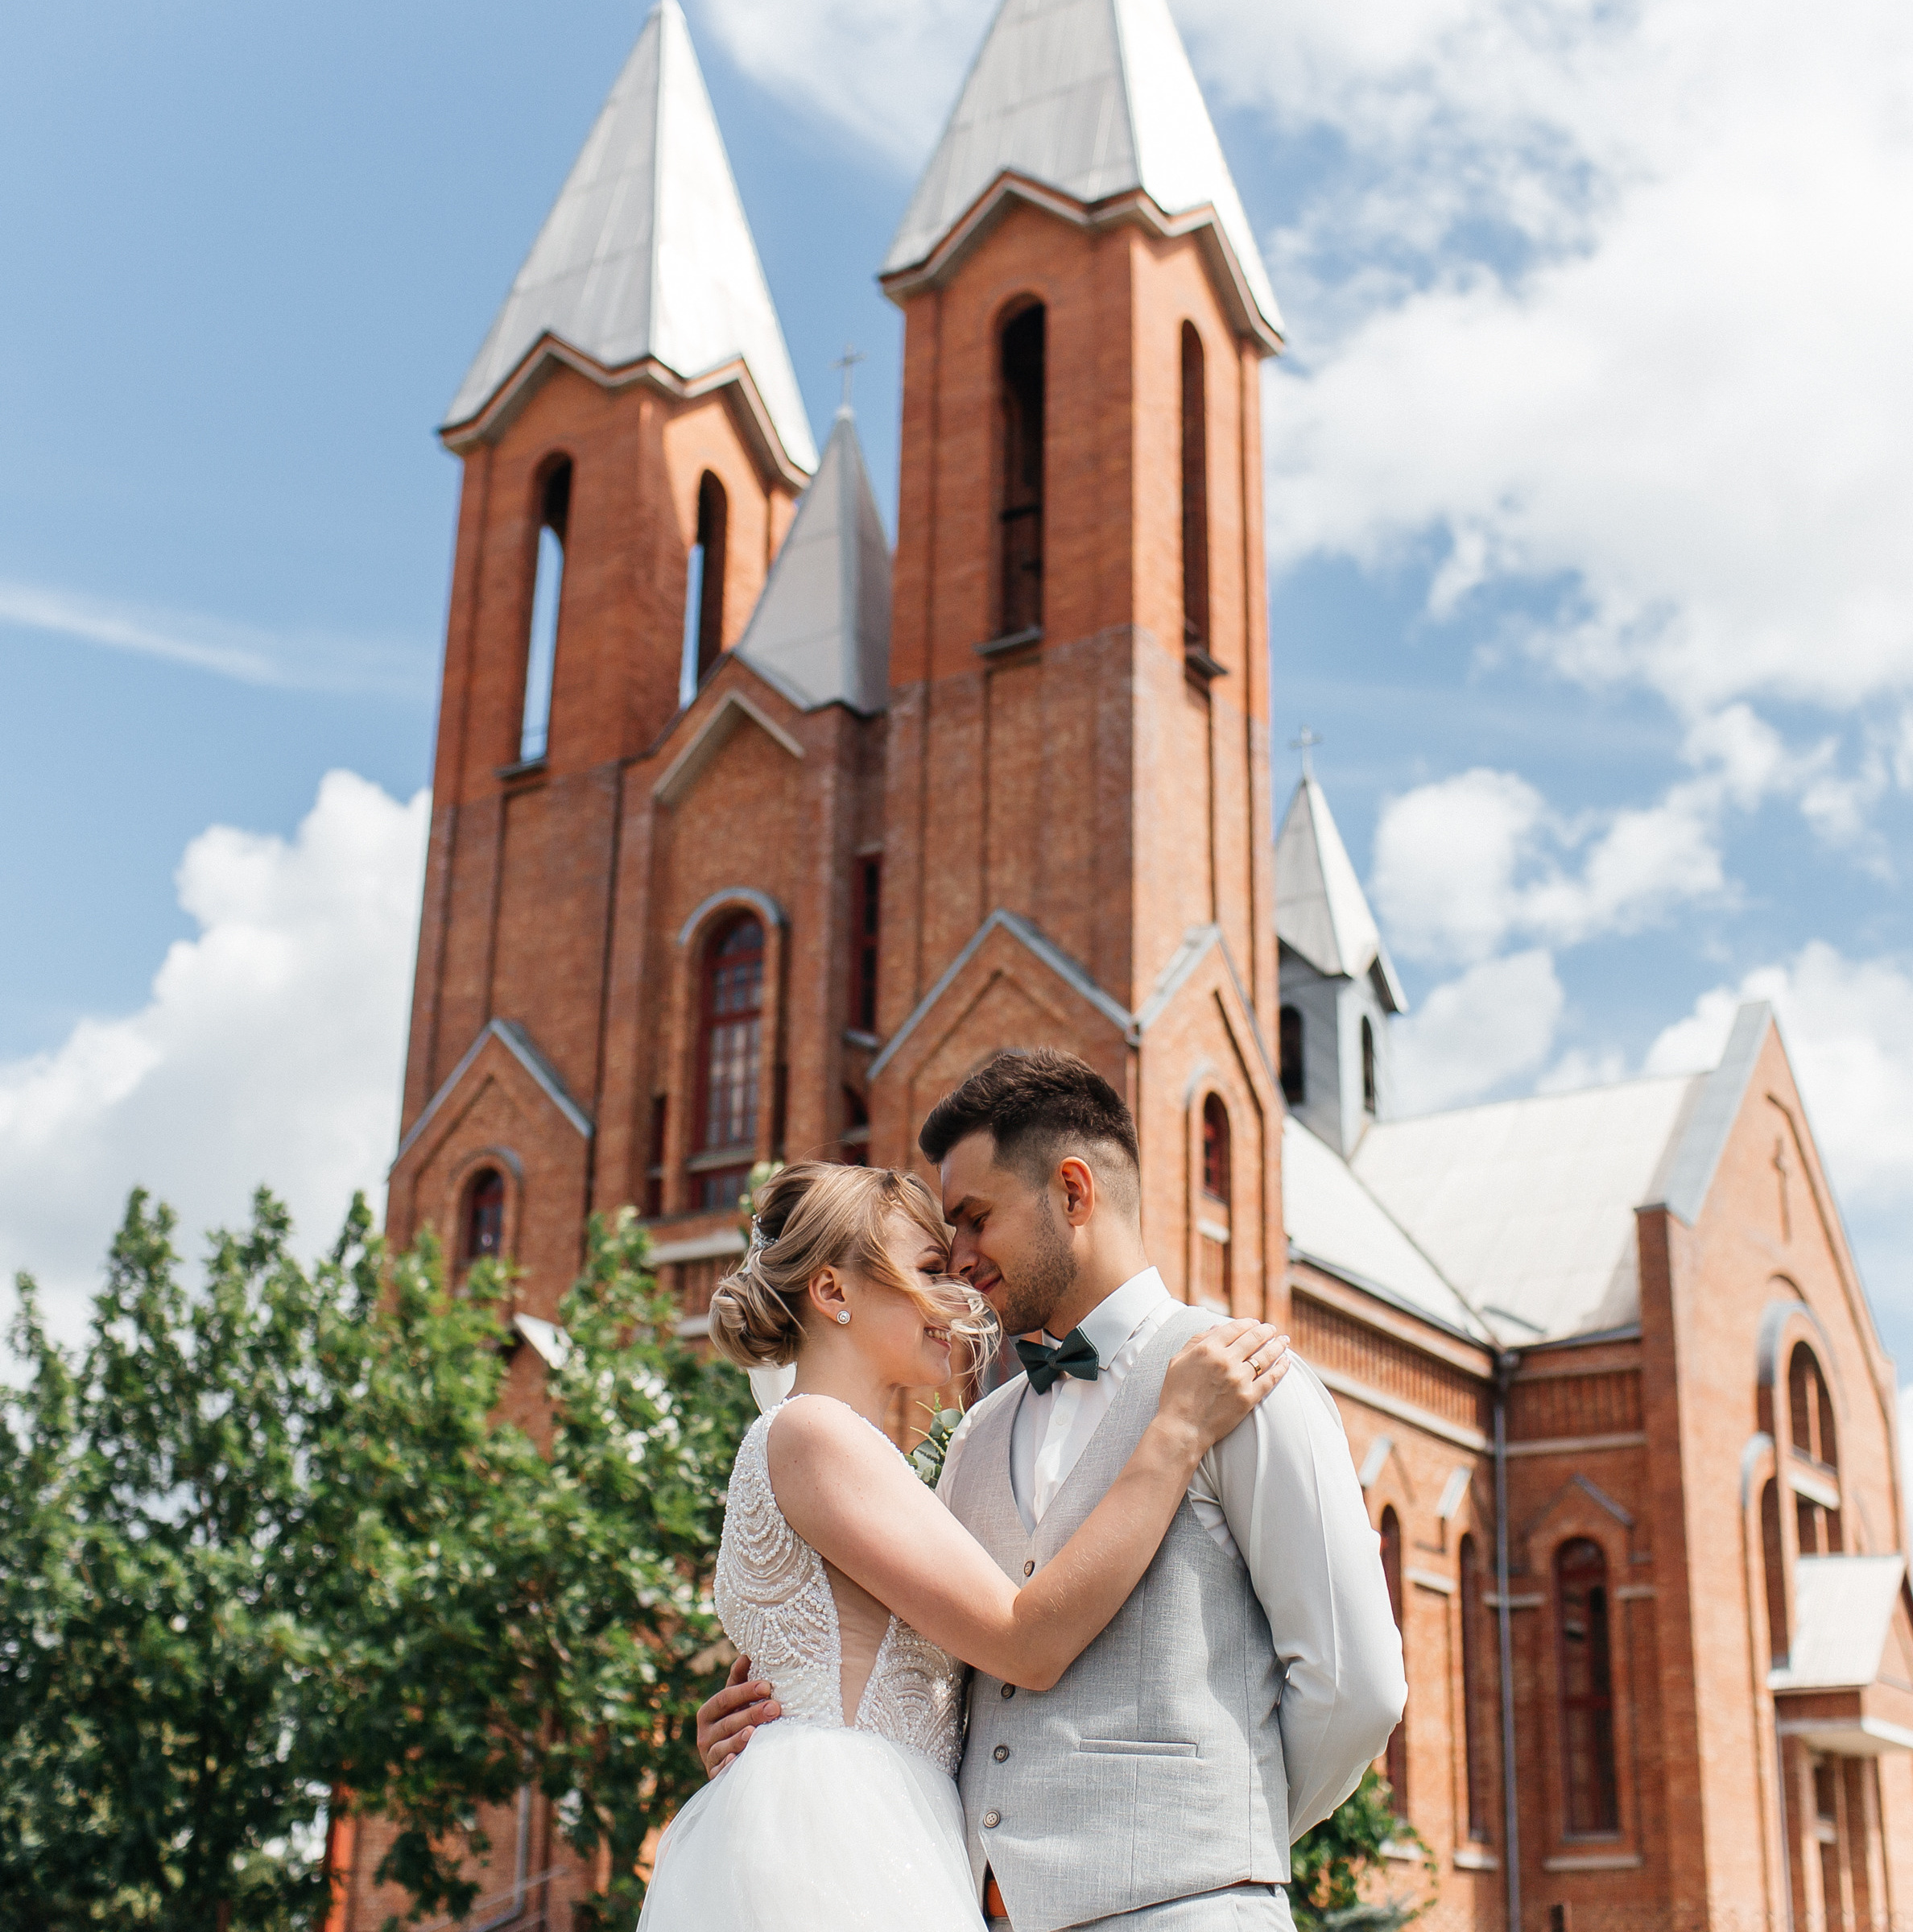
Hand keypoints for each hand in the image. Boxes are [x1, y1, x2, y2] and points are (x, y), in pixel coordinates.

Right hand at [696, 1653, 781, 1777]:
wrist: (728, 1760)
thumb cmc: (735, 1722)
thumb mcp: (735, 1702)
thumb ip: (739, 1679)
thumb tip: (747, 1653)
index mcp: (708, 1712)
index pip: (725, 1698)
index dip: (745, 1691)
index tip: (767, 1686)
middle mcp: (705, 1734)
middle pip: (729, 1722)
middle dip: (752, 1714)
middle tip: (775, 1707)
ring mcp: (709, 1756)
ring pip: (723, 1747)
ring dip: (739, 1739)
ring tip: (755, 1733)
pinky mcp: (715, 1776)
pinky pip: (720, 1771)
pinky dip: (728, 1765)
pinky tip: (738, 1760)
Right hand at [1154, 1321, 1289, 1456]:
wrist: (1183, 1427)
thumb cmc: (1176, 1393)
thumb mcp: (1178, 1360)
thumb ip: (1198, 1340)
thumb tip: (1218, 1327)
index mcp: (1208, 1349)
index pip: (1235, 1328)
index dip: (1248, 1323)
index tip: (1256, 1323)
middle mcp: (1225, 1360)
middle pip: (1254, 1338)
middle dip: (1266, 1331)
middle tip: (1273, 1329)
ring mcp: (1239, 1379)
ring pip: (1265, 1356)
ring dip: (1277, 1346)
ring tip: (1284, 1341)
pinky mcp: (1248, 1398)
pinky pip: (1270, 1379)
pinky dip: (1281, 1368)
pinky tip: (1286, 1362)